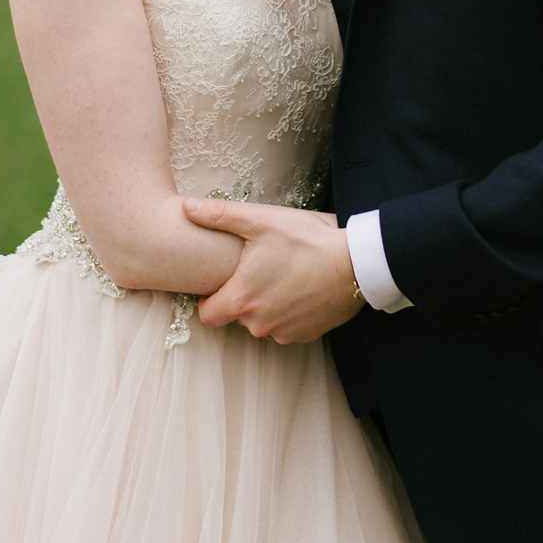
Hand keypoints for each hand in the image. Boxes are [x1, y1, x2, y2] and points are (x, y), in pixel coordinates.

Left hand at [183, 199, 363, 343]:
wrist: (356, 264)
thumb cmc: (306, 240)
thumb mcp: (260, 221)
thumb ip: (219, 216)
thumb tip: (186, 207)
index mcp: (242, 300)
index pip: (207, 315)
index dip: (210, 298)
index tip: (222, 280)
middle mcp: (260, 325)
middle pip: (236, 317)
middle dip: (242, 297)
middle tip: (256, 269)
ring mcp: (286, 334)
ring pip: (263, 323)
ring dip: (267, 305)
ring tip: (281, 274)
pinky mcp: (308, 335)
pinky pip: (287, 327)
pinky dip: (289, 312)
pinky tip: (300, 286)